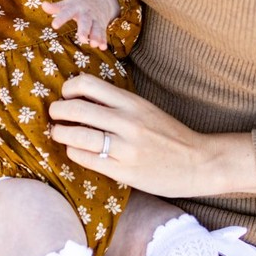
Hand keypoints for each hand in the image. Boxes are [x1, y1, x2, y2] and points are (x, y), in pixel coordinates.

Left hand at [42, 0, 119, 48]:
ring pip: (96, 28)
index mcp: (75, 7)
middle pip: (85, 22)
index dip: (61, 19)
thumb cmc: (79, 2)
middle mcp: (86, 14)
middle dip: (84, 31)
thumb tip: (43, 5)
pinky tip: (103, 47)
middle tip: (81, 39)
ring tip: (94, 45)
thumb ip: (56, 7)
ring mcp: (95, 20)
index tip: (54, 25)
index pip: (67, 13)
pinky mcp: (102, 25)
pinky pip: (103, 33)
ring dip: (96, 37)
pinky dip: (103, 40)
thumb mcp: (67, 3)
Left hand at [48, 74, 255, 197]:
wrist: (199, 162)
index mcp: (132, 102)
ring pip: (76, 135)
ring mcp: (125, 147)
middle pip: (75, 109)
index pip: (87, 84)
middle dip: (57, 111)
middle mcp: (127, 121)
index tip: (67, 95)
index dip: (69, 88)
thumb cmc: (170, 135)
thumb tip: (81, 98)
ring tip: (59, 133)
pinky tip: (75, 150)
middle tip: (55, 115)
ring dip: (60, 133)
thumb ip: (118, 104)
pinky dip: (74, 152)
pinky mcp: (124, 170)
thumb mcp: (145, 109)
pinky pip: (87, 158)